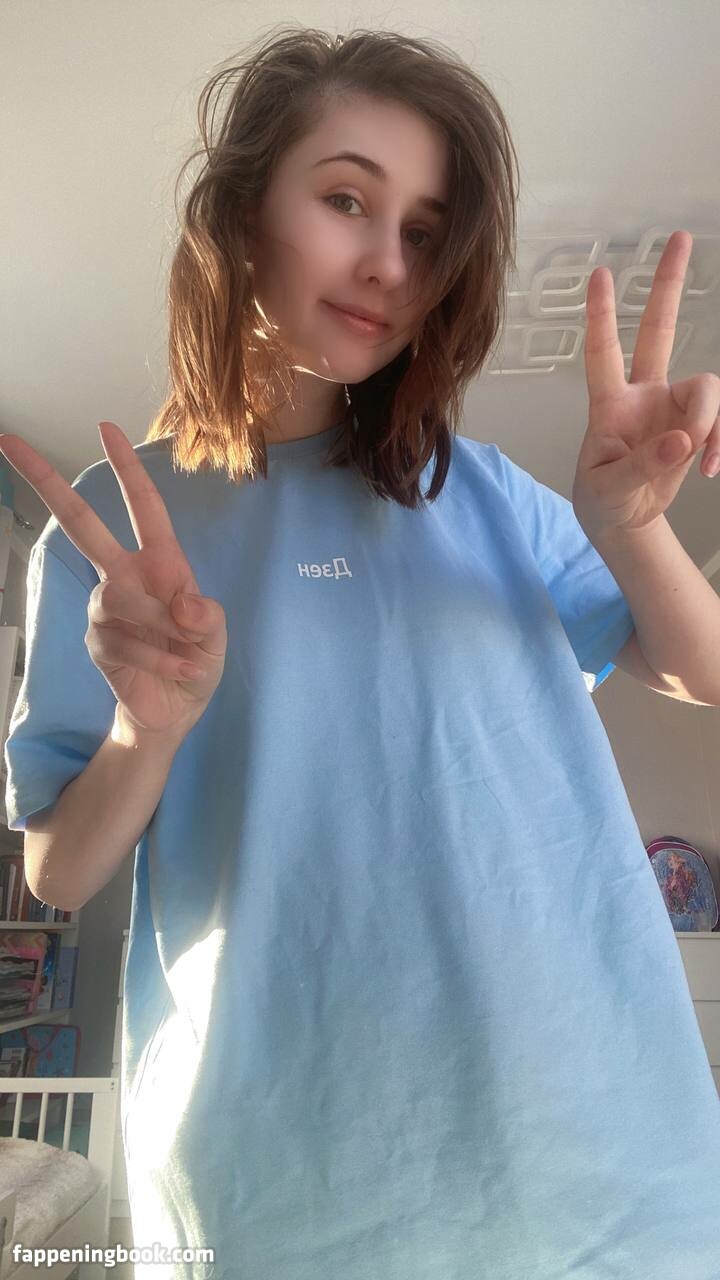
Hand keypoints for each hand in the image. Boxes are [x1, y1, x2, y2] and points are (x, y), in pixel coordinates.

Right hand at [0, 421, 226, 736]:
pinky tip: (177, 668)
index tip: (106, 428)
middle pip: (79, 523)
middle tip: (8, 442)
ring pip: (120, 600)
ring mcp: (105, 607)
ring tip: (189, 656)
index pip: (142, 506)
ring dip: (163, 633)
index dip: (126, 469)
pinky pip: (124, 642)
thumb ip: (207, 617)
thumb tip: (184, 602)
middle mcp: (124, 575)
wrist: (175, 710)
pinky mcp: (97, 640)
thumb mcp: (217, 638)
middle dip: (45, 482)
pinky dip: (158, 658)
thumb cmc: (196, 661)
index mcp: (159, 562)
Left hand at [572, 229, 719, 544]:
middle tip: (679, 236)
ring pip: (706, 389)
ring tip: (699, 461)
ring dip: (710, 424)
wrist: (623, 521)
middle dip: (668, 285)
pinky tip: (710, 469)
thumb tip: (682, 440)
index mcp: (609, 405)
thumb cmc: (603, 500)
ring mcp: (671, 406)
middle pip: (658, 330)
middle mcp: (642, 394)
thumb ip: (643, 465)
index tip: (599, 274)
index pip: (603, 352)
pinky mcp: (694, 425)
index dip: (601, 314)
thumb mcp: (611, 489)